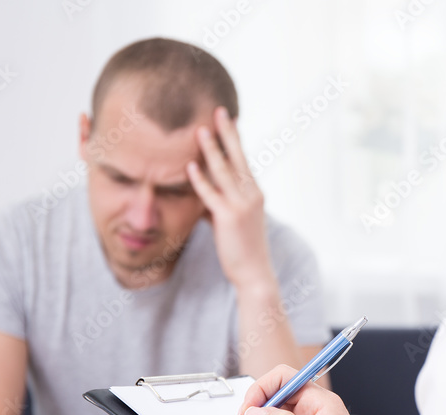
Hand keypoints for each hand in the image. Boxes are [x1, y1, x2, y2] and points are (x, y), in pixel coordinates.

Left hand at [187, 107, 272, 291]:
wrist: (254, 273)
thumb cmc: (242, 249)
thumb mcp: (231, 221)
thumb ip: (217, 204)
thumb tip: (200, 196)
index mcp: (254, 193)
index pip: (243, 160)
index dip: (235, 139)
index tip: (229, 118)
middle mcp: (252, 194)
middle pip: (238, 157)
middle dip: (227, 133)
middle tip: (219, 110)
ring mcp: (242, 205)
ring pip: (224, 172)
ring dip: (212, 149)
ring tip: (200, 130)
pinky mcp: (229, 218)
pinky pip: (212, 195)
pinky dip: (200, 180)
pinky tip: (190, 166)